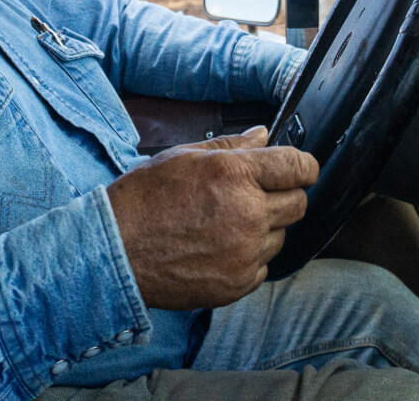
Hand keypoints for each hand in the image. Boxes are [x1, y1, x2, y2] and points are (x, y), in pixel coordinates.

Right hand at [107, 126, 318, 309]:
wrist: (115, 251)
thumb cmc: (143, 200)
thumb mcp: (185, 157)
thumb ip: (231, 146)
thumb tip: (263, 136)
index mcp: (236, 175)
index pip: (298, 167)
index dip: (303, 166)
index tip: (299, 169)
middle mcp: (248, 214)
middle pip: (298, 203)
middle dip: (285, 195)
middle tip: (258, 194)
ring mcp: (245, 252)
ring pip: (281, 236)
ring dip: (266, 228)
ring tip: (227, 222)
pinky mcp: (238, 283)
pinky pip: (263, 266)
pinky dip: (250, 257)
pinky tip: (220, 247)